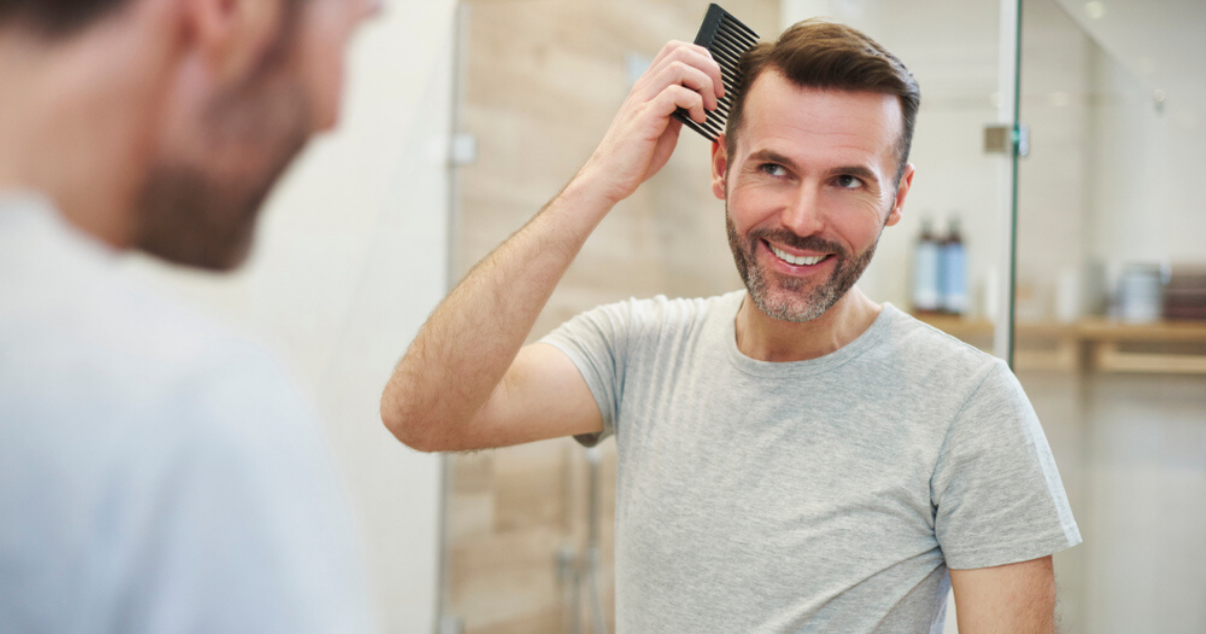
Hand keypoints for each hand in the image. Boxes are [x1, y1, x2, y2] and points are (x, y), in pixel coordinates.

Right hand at [576, 40, 724, 205]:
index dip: (703, 58)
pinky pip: (674, 93)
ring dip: (704, 84)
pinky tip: (698, 121)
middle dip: (709, 69)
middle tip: (718, 95)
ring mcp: (643, 100)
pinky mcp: (645, 117)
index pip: (676, 49)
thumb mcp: (664, 126)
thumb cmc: (637, 156)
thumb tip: (701, 100)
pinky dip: (695, 103)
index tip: (715, 84)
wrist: (610, 177)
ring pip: (679, 67)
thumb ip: (678, 109)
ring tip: (709, 108)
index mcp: (648, 86)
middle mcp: (644, 86)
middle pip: (681, 52)